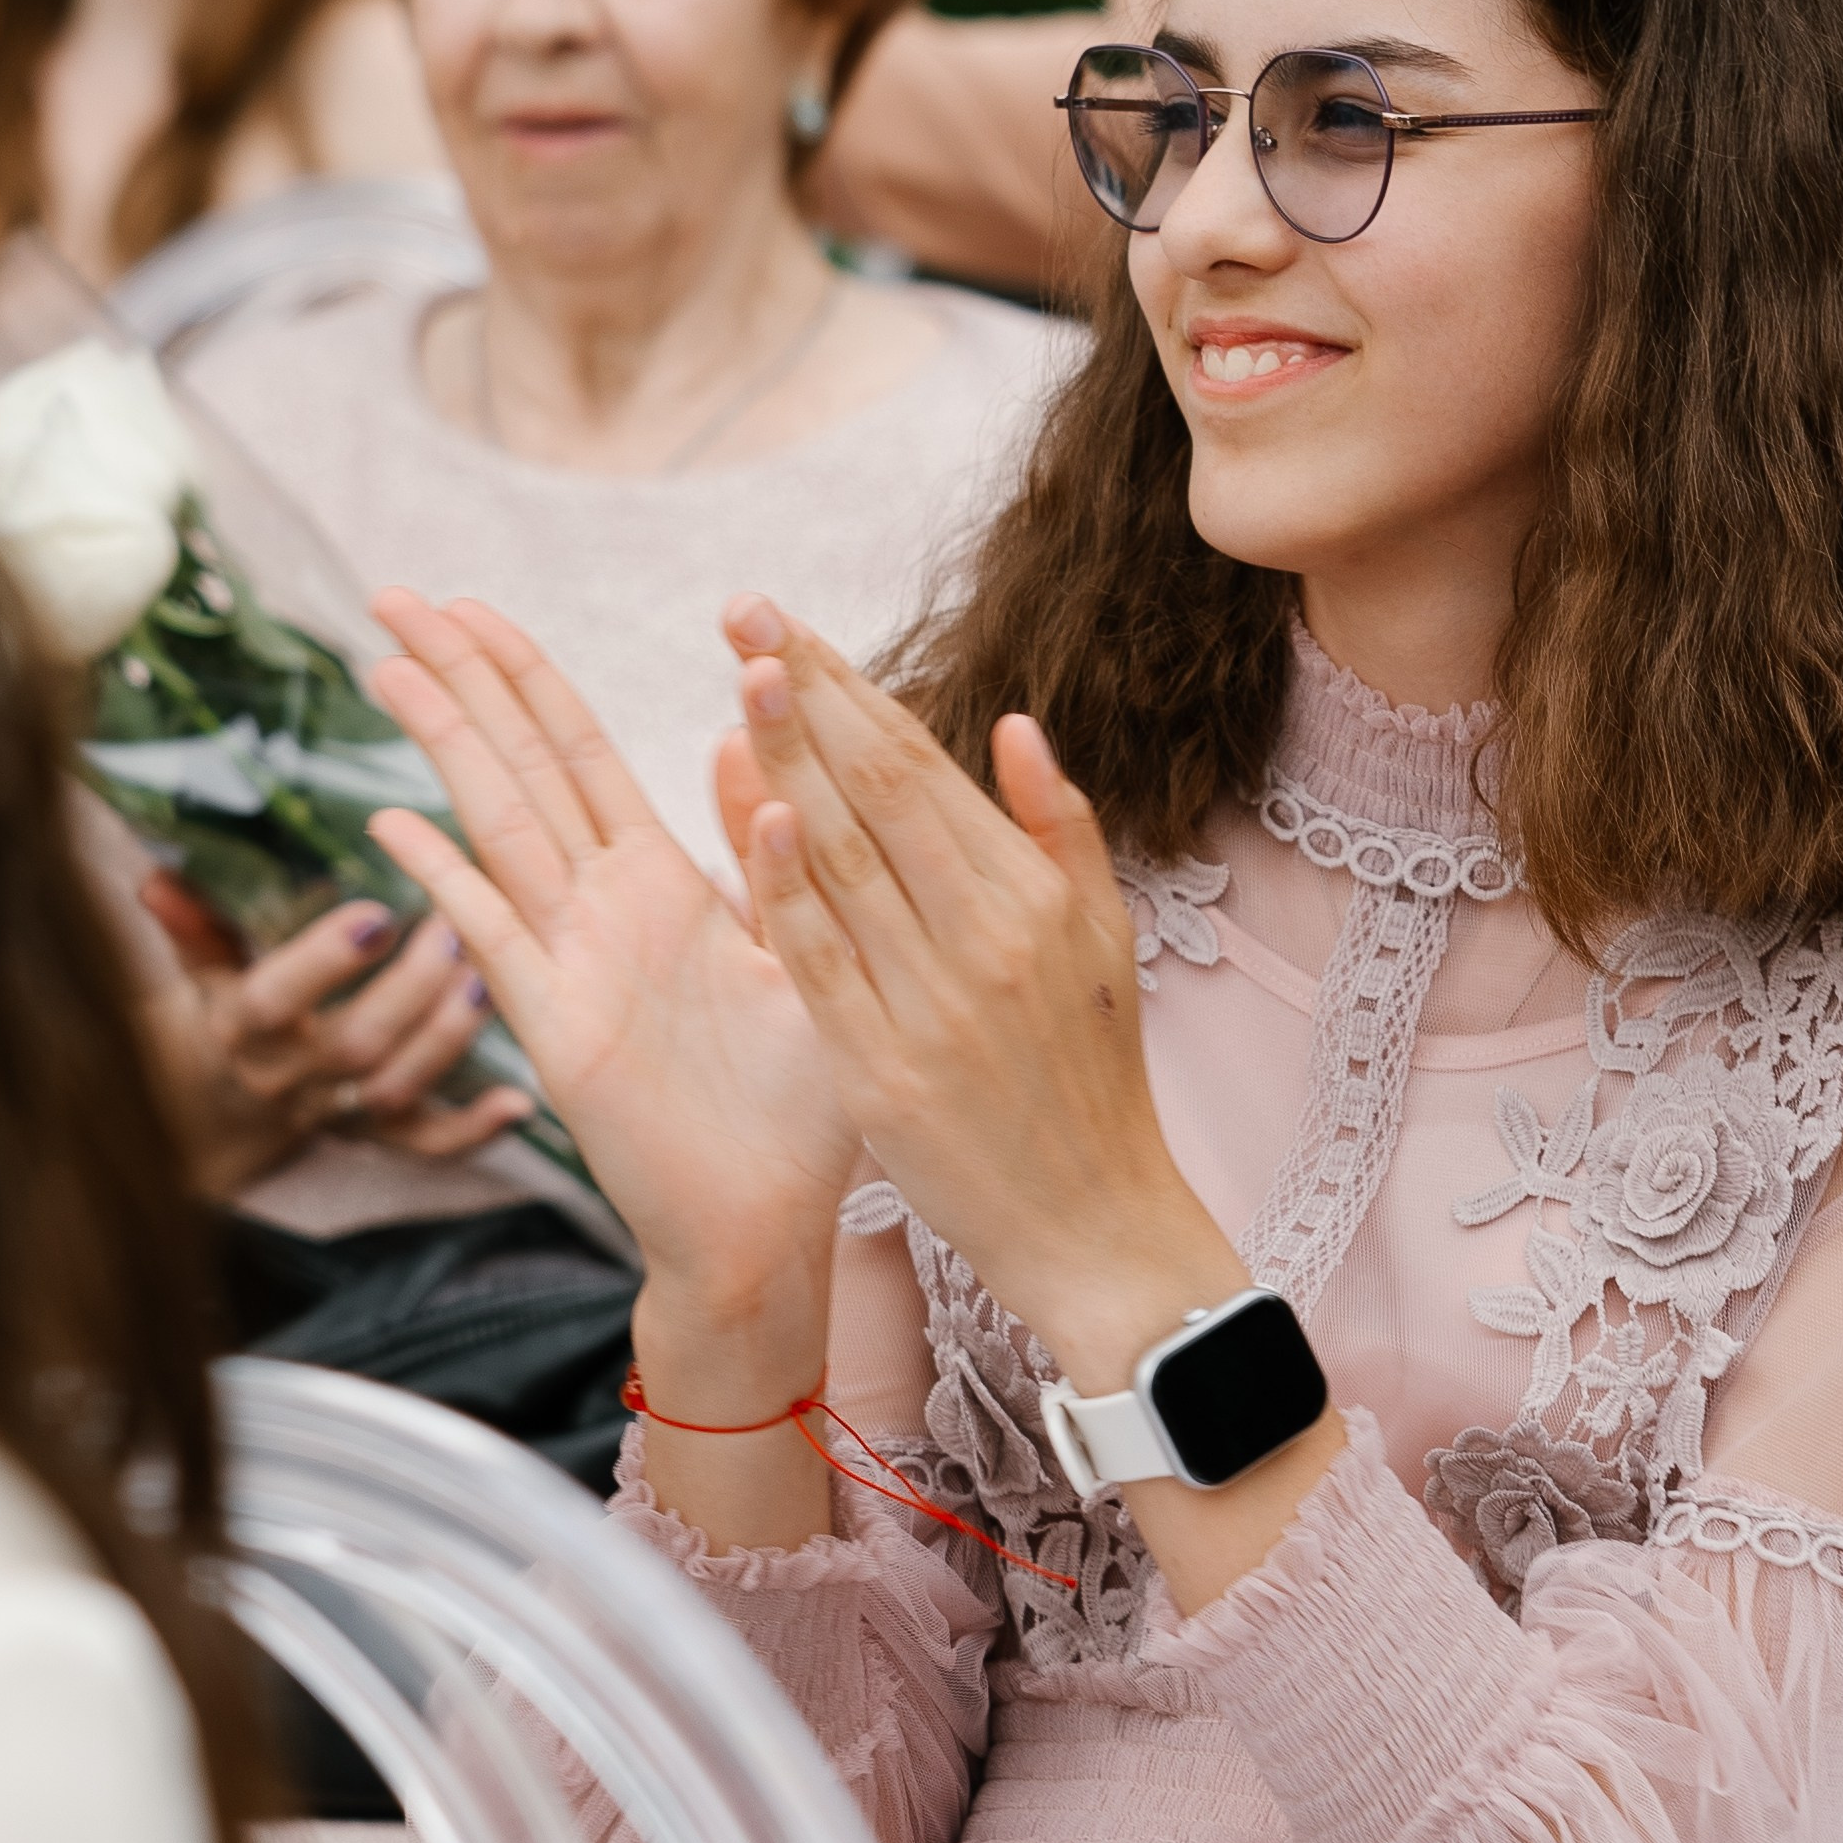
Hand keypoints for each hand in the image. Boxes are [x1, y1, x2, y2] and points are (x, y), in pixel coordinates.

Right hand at [138, 875, 523, 1199]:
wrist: (213, 1115)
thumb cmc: (218, 1016)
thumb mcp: (199, 971)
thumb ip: (190, 924)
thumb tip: (154, 879)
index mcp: (240, 1030)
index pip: (272, 1000)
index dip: (321, 963)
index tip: (374, 914)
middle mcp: (288, 1079)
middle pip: (353, 1046)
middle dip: (409, 991)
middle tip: (457, 929)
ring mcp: (336, 1112)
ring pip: (393, 1091)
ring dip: (446, 1041)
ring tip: (489, 979)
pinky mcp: (373, 1136)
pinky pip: (423, 1147)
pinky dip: (473, 1131)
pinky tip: (519, 1103)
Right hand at [364, 589, 856, 1351]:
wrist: (769, 1227)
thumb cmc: (794, 1108)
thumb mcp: (800, 947)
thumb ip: (764, 846)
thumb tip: (744, 727)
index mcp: (657, 883)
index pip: (576, 750)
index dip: (524, 675)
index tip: (472, 606)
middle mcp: (600, 910)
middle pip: (517, 764)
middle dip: (460, 677)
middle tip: (395, 594)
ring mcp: (569, 963)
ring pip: (497, 824)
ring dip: (444, 742)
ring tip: (386, 660)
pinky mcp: (559, 1025)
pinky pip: (497, 935)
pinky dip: (446, 878)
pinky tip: (392, 820)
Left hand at [718, 599, 1249, 1392]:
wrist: (1097, 1227)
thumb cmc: (1095, 1079)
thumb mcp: (1105, 942)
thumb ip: (1059, 829)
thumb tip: (1011, 722)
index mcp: (1031, 894)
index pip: (921, 763)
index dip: (847, 686)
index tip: (785, 625)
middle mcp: (983, 934)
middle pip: (876, 788)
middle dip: (804, 694)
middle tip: (743, 615)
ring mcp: (932, 1002)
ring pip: (842, 860)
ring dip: (781, 764)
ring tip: (737, 682)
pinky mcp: (883, 1071)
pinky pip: (824, 963)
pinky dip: (788, 890)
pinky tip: (753, 818)